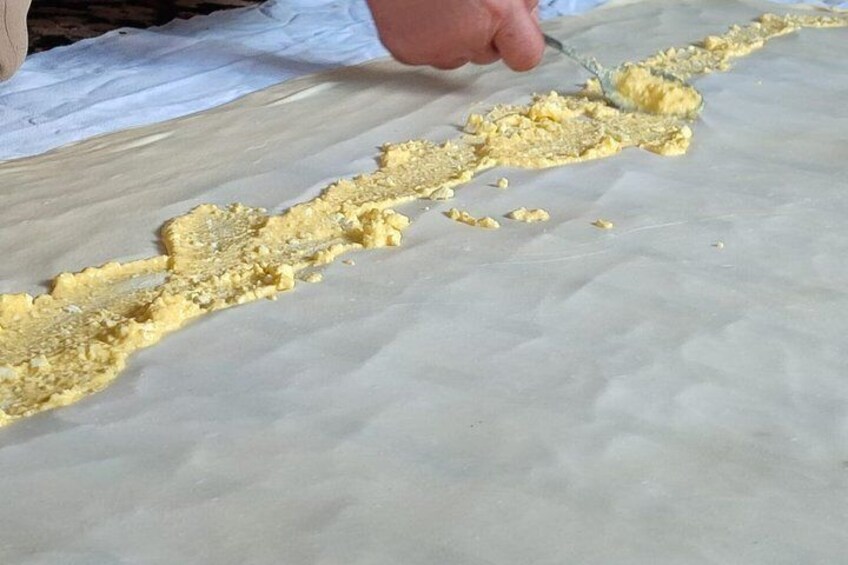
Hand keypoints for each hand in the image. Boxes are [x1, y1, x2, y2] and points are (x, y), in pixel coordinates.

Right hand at [366, 0, 543, 71]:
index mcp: (496, 11)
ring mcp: (431, 48)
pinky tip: (418, 7)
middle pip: (487, 54)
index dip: (521, 40)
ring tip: (438, 1)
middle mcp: (465, 37)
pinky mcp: (404, 50)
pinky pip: (424, 53)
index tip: (514, 29)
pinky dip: (423, 34)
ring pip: (454, 55)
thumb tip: (524, 15)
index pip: (525, 56)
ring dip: (452, 35)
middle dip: (483, 32)